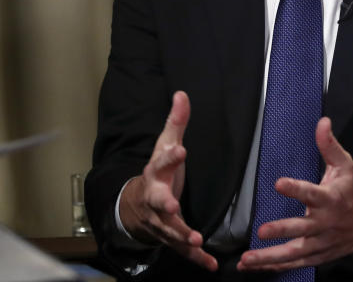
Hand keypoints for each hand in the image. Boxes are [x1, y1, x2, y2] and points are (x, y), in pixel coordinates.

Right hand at [118, 91, 216, 271]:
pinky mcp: (171, 237)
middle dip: (164, 203)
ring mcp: (161, 220)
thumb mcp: (166, 145)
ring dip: (182, 234)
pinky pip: (183, 249)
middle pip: (157, 200)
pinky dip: (197, 258)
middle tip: (171, 205)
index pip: (162, 161)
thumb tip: (182, 93)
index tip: (181, 149)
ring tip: (196, 239)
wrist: (135, 207)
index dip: (171, 156)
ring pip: (170, 229)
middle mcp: (156, 198)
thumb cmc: (158, 172)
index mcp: (156, 173)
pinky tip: (212, 264)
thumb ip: (176, 123)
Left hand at [237, 117, 352, 271]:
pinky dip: (276, 267)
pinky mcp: (318, 255)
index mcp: (331, 199)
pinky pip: (295, 263)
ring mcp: (321, 242)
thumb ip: (330, 145)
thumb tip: (322, 122)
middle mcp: (325, 223)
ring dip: (270, 257)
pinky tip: (256, 267)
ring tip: (247, 259)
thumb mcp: (346, 166)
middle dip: (281, 230)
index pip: (312, 193)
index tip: (279, 183)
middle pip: (301, 228)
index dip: (296, 189)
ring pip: (294, 252)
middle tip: (261, 231)